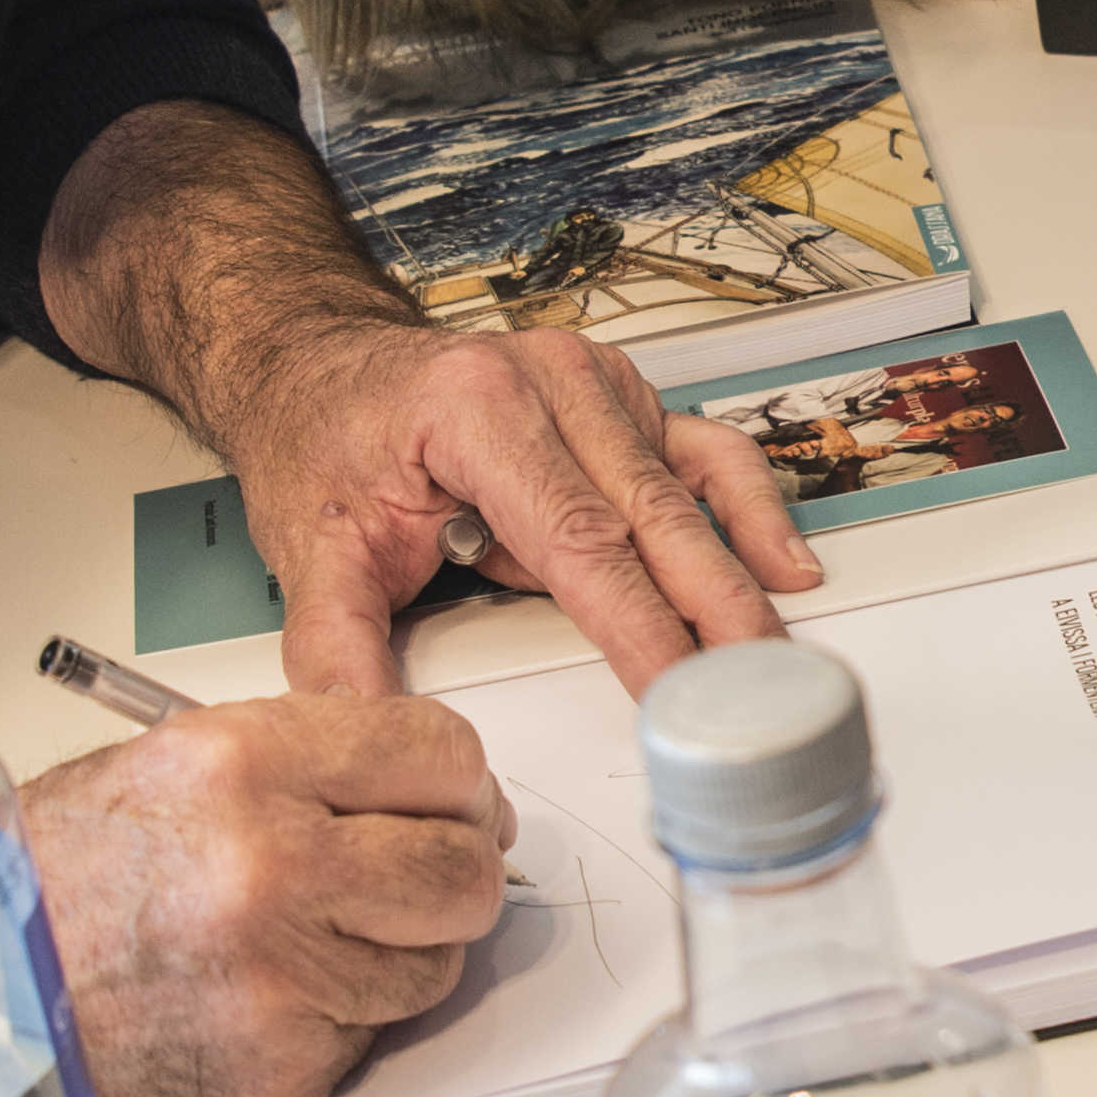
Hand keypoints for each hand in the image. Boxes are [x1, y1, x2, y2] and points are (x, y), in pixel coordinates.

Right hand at [30, 692, 515, 1096]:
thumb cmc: (54, 889)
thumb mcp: (164, 772)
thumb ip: (299, 765)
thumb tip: (419, 788)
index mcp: (243, 762)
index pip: (437, 752)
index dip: (462, 786)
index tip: (459, 807)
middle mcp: (273, 860)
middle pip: (462, 866)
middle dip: (455, 876)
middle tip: (423, 883)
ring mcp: (285, 971)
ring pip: (433, 962)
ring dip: (395, 957)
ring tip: (310, 946)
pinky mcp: (288, 1060)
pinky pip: (373, 1033)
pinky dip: (340, 1022)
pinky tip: (267, 1001)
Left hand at [215, 314, 818, 692]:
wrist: (323, 366)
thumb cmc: (325, 440)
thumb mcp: (311, 547)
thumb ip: (336, 648)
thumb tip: (363, 731)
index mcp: (478, 409)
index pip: (578, 539)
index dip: (637, 624)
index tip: (675, 689)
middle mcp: (551, 383)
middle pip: (653, 517)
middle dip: (712, 612)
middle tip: (755, 687)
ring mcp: (596, 385)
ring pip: (689, 490)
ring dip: (739, 574)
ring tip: (776, 650)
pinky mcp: (623, 400)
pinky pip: (707, 453)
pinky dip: (751, 507)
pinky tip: (785, 561)